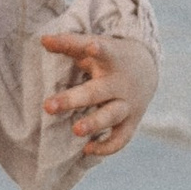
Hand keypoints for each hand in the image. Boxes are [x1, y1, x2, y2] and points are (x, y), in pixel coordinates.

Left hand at [40, 28, 150, 159]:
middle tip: (48, 107)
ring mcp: (127, 104)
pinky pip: (121, 138)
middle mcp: (120, 83)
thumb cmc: (110, 57)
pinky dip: (107, 146)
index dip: (94, 49)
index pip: (103, 52)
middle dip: (73, 100)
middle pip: (97, 92)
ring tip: (75, 130)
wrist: (147, 69)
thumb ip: (69, 44)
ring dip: (93, 124)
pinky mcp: (131, 121)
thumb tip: (43, 40)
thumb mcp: (95, 45)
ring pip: (111, 116)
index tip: (91, 46)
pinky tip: (87, 149)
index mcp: (112, 59)